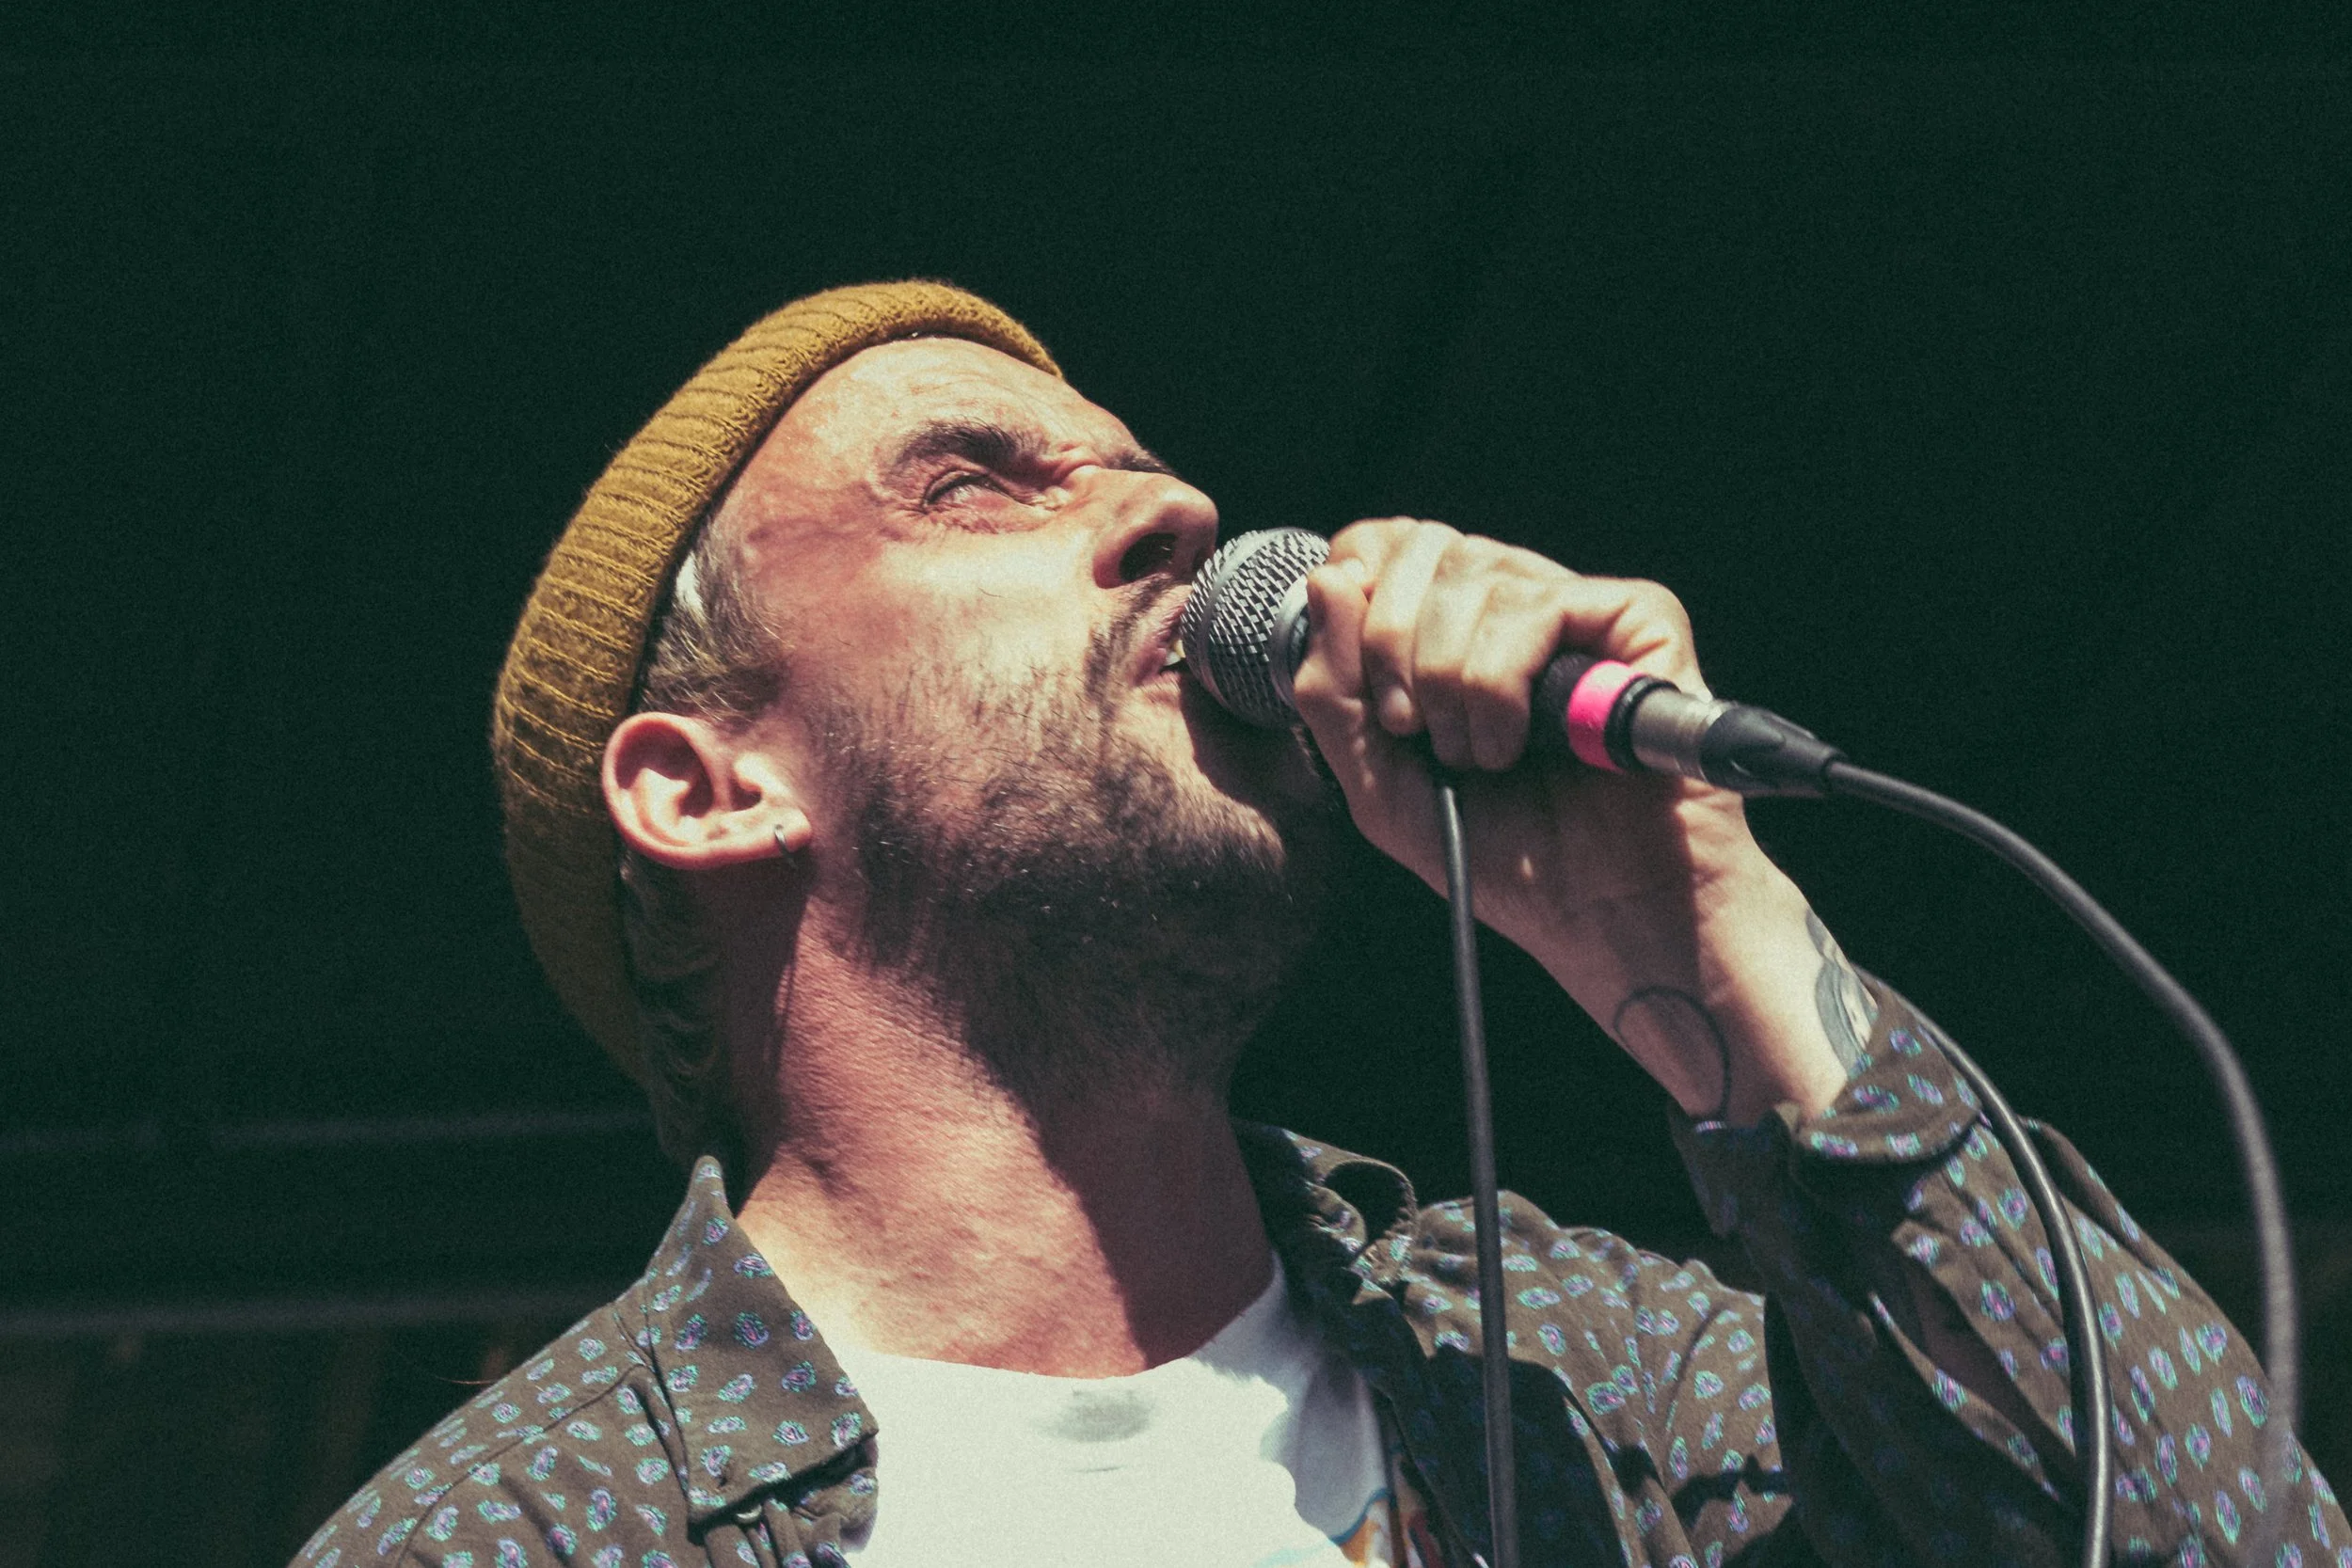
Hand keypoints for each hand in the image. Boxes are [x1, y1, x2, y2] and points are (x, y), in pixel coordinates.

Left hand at [1288, 518, 1852, 1122]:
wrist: (1605, 915)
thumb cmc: (1506, 856)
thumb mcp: (1379, 784)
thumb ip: (1331, 690)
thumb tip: (1326, 579)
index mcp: (1455, 623)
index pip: (1383, 543)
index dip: (1356, 595)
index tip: (1367, 689)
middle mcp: (1516, 598)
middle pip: (1420, 548)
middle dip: (1393, 649)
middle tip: (1419, 735)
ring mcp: (1579, 605)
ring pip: (1473, 579)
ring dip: (1452, 687)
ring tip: (1485, 757)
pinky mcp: (1638, 619)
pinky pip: (1536, 607)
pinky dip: (1502, 685)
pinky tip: (1523, 743)